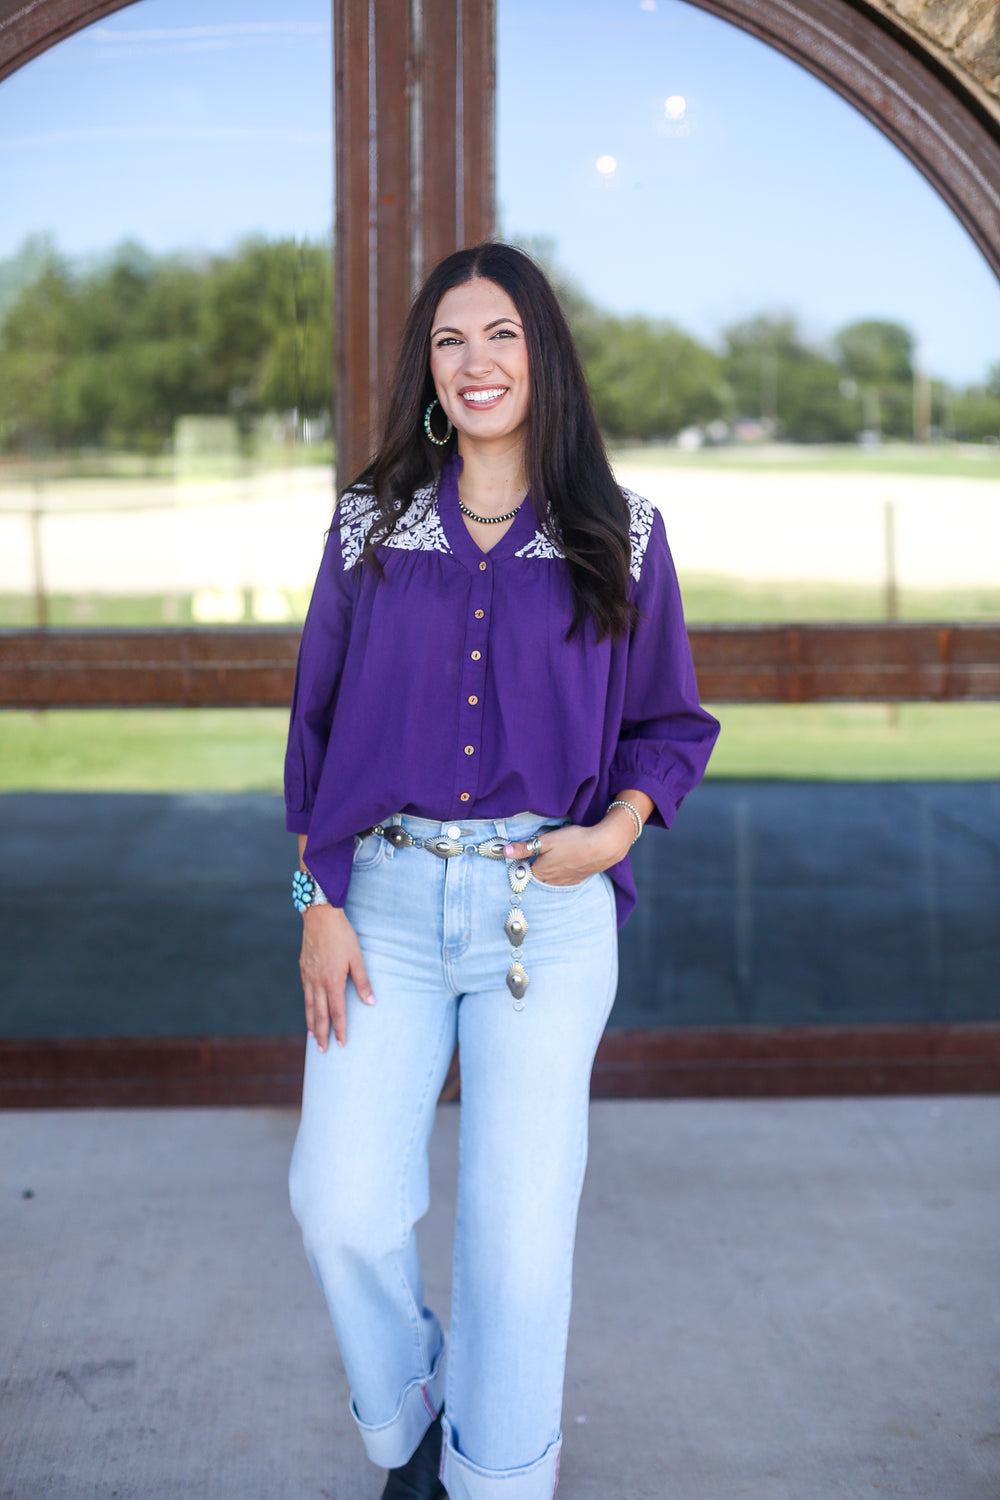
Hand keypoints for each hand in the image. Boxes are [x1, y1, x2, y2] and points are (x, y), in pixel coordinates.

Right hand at [299, 905, 373, 1050]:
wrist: (320, 917)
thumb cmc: (342, 935)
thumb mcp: (357, 958)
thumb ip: (363, 982)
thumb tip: (371, 1002)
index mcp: (333, 981)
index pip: (337, 1012)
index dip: (340, 1029)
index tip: (342, 1043)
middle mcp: (318, 982)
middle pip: (319, 1014)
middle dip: (322, 1033)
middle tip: (323, 1050)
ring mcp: (308, 976)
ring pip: (309, 1006)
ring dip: (311, 1023)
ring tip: (313, 1037)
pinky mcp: (303, 969)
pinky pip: (305, 993)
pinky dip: (306, 1006)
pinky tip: (309, 1010)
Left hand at [502, 818, 632, 886]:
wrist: (604, 847)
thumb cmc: (575, 841)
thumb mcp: (546, 840)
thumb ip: (524, 847)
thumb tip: (504, 851)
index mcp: (540, 872)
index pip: (522, 871)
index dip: (520, 862)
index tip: (518, 854)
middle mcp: (551, 881)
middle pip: (535, 877)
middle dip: (532, 868)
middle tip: (532, 855)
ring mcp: (565, 882)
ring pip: (549, 879)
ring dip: (546, 871)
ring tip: (549, 858)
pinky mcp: (577, 880)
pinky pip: (562, 880)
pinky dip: (559, 873)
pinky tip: (563, 864)